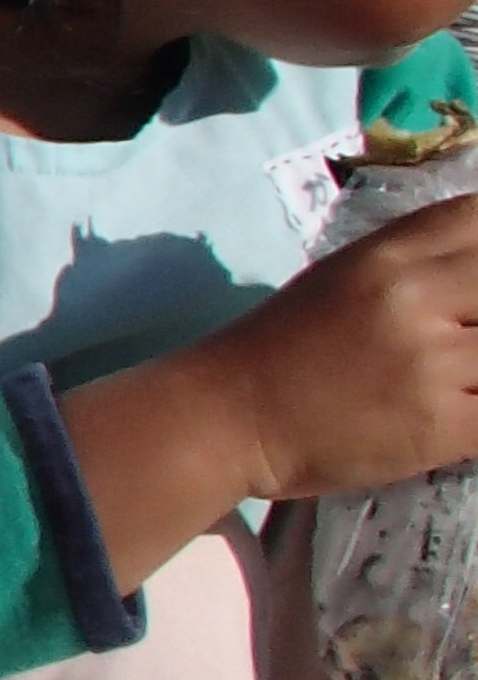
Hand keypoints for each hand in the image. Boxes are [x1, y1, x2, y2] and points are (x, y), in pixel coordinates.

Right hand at [69, 191, 477, 585]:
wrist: (226, 417)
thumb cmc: (281, 348)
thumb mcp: (345, 279)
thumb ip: (416, 264)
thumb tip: (474, 271)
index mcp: (390, 255)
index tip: (469, 284)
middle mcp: (417, 296)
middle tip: (463, 337)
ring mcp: (433, 361)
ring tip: (457, 380)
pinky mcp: (443, 424)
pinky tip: (459, 415)